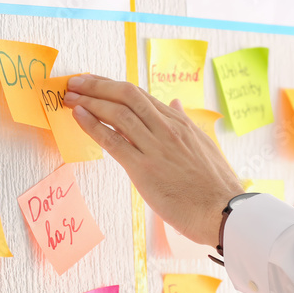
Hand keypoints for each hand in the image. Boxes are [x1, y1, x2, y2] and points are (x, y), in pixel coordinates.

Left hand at [64, 75, 242, 246]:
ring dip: (90, 101)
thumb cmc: (214, 185)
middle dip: (97, 85)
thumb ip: (185, 122)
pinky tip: (79, 115)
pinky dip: (93, 125)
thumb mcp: (203, 144)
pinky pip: (113, 140)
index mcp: (179, 122)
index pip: (140, 95)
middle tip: (75, 82)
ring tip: (70, 96)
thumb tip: (175, 103)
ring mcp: (155, 147)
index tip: (94, 80)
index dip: (113, 85)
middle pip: (126, 96)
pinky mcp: (144, 168)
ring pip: (118, 113)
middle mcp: (167, 129)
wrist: (223, 212)